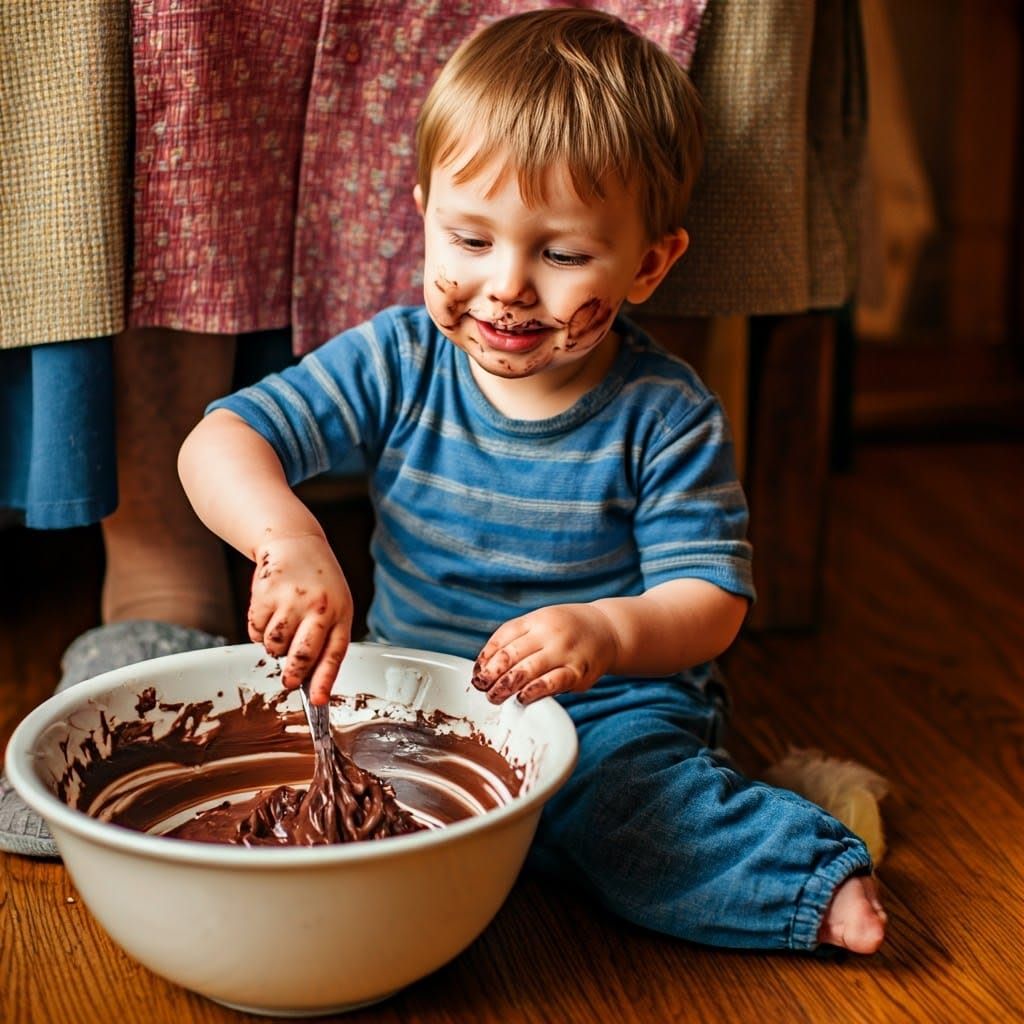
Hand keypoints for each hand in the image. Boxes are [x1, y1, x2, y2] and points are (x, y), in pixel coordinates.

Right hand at [247, 533, 352, 703]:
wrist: (294, 542)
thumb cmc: (317, 581)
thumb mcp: (335, 604)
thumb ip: (325, 636)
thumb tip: (308, 678)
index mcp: (341, 613)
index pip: (334, 653)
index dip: (325, 681)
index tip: (318, 702)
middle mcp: (319, 607)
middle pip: (302, 655)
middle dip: (293, 675)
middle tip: (289, 682)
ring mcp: (291, 600)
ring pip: (275, 646)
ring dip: (274, 647)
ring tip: (282, 629)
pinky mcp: (265, 595)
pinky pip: (255, 631)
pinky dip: (258, 631)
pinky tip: (269, 614)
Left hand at [471, 603, 619, 704]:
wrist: (608, 631)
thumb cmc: (566, 630)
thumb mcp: (541, 624)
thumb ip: (516, 640)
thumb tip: (485, 667)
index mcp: (536, 620)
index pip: (503, 637)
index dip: (486, 658)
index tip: (477, 673)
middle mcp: (549, 633)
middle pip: (511, 655)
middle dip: (492, 674)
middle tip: (481, 688)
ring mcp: (565, 651)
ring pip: (528, 670)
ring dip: (506, 686)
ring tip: (494, 697)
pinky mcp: (578, 671)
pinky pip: (552, 683)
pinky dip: (534, 692)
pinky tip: (522, 698)